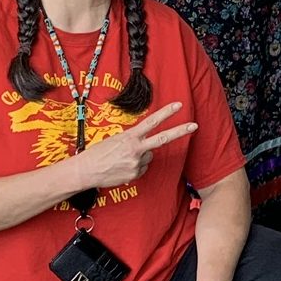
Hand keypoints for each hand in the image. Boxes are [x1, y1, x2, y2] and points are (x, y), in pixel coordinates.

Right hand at [73, 102, 197, 191]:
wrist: (86, 171)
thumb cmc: (98, 153)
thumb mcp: (115, 140)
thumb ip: (133, 140)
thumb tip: (145, 147)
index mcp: (130, 137)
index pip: (151, 122)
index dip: (166, 113)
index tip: (178, 105)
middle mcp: (136, 149)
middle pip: (163, 138)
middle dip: (180, 131)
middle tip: (195, 125)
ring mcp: (137, 163)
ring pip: (149, 156)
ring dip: (141, 156)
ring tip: (122, 159)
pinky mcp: (135, 174)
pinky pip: (142, 168)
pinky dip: (135, 167)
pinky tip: (122, 167)